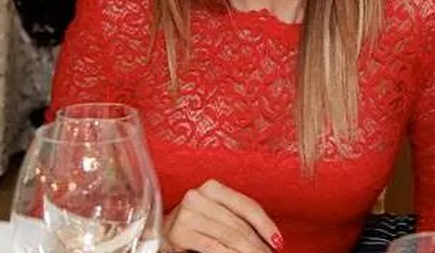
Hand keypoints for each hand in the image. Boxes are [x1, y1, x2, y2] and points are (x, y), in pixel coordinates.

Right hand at [163, 180, 282, 252]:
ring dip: (246, 251)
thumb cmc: (190, 230)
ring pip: (229, 236)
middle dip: (257, 243)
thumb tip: (268, 238)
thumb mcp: (215, 218)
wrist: (156, 239)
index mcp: (212, 188)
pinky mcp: (178, 232)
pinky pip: (212, 246)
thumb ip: (236, 221)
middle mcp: (197, 196)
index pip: (247, 206)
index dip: (266, 225)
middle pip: (239, 223)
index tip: (278, 241)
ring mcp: (186, 213)